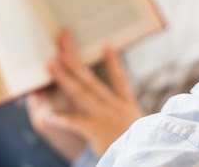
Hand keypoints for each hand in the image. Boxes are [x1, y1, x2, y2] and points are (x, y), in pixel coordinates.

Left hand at [32, 30, 143, 156]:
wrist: (151, 158)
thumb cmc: (147, 149)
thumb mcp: (147, 132)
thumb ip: (135, 124)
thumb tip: (133, 123)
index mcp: (129, 109)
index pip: (121, 82)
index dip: (114, 64)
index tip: (107, 46)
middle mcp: (117, 109)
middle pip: (92, 81)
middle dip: (76, 61)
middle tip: (64, 42)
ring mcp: (107, 118)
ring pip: (82, 94)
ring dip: (65, 79)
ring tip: (52, 65)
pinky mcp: (98, 131)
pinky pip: (75, 123)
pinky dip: (61, 119)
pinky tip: (47, 114)